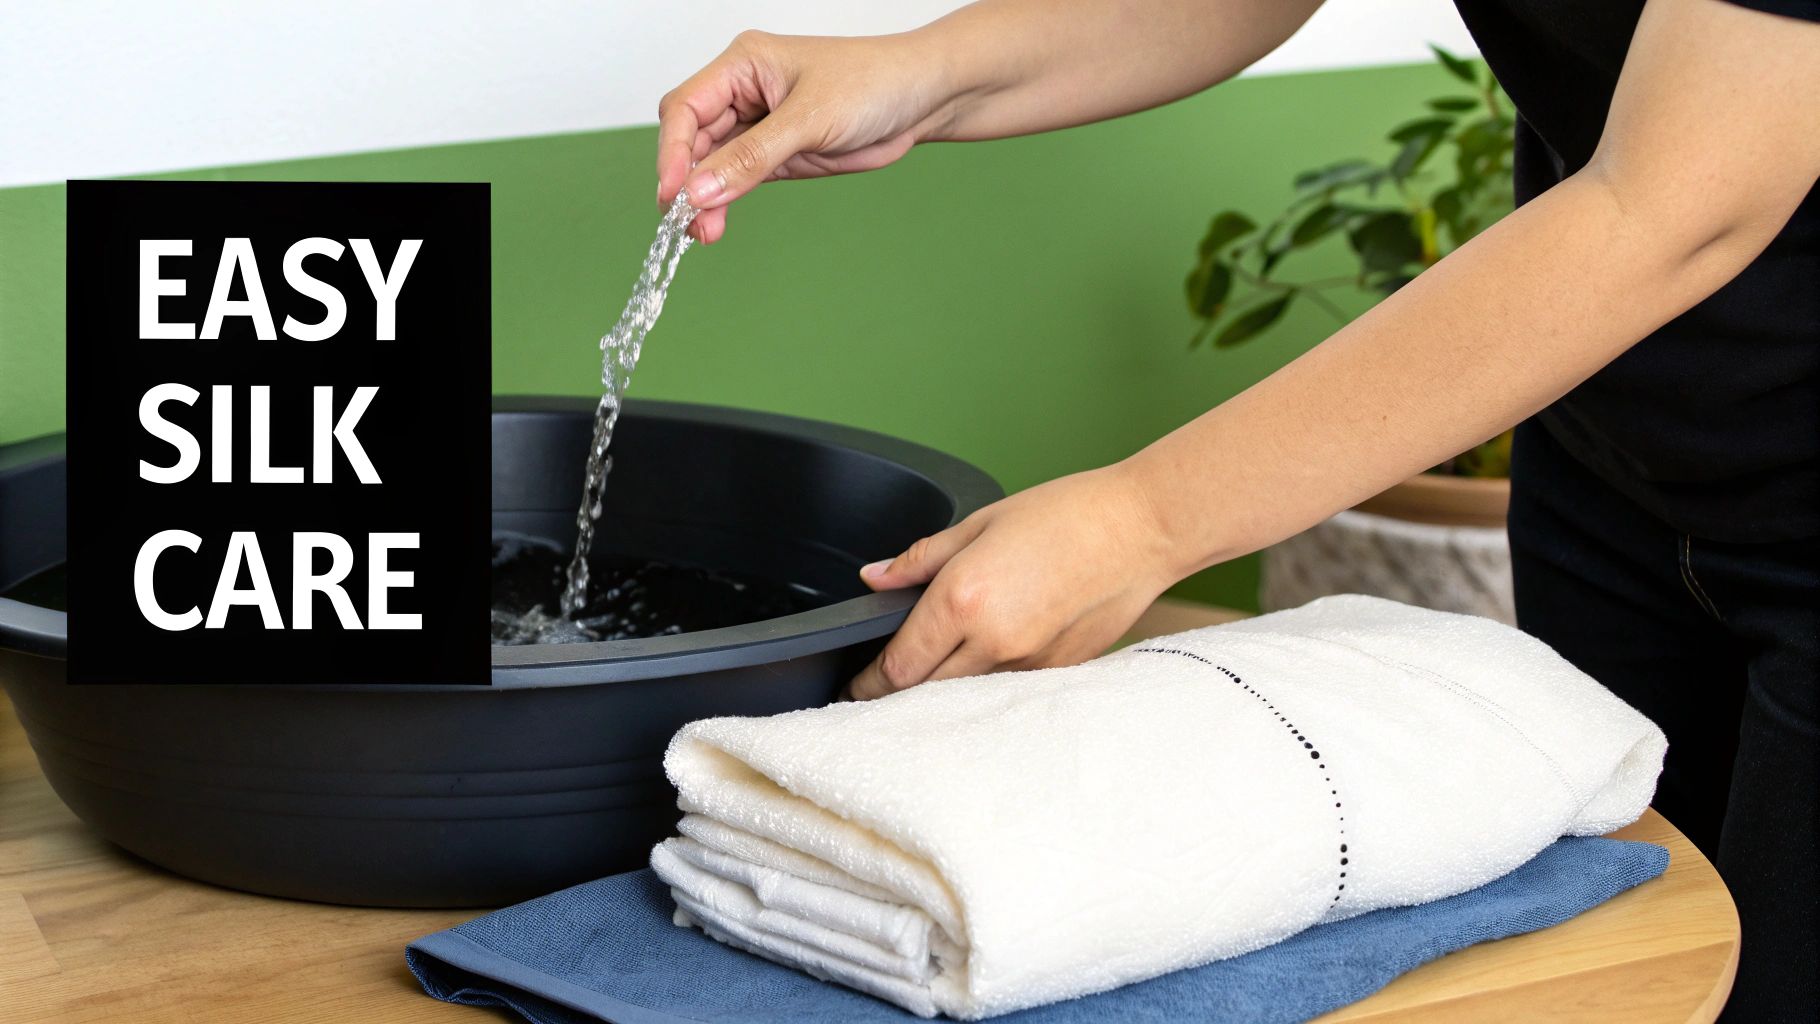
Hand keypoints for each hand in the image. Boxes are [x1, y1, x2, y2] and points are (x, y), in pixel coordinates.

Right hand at [656, 30, 954, 243]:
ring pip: (710, 165)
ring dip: (703, 199)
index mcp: (743, 65)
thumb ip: (752, 157)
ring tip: (701, 232)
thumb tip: (700, 190)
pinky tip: (715, 224)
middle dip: (685, 180)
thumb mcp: (809, 120)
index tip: (674, 191)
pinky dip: (724, 202)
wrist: (920, 100)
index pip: (686, 107)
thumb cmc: (872, 84)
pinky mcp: (776, 156)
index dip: (672, 150)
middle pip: (691, 139)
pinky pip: (737, 180)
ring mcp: (758, 126)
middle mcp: (743, 93)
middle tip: (685, 220)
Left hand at [845, 464, 1179, 699]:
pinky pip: (1004, 688)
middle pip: (924, 691)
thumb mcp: (982, 523)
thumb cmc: (1068, 515)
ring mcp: (1028, 663)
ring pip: (964, 696)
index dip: (868, 682)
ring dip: (941, 689)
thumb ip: (921, 558)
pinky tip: (983, 661)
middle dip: (897, 692)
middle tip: (880, 685)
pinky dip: (984, 682)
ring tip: (930, 671)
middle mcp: (993, 641)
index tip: (856, 685)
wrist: (1143, 529)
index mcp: (963, 598)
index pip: (898, 665)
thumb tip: (875, 578)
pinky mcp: (1057, 671)